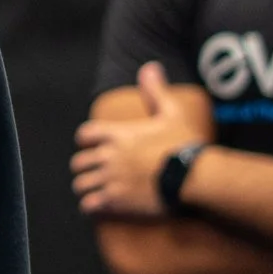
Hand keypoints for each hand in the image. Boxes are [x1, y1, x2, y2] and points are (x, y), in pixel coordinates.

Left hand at [73, 63, 209, 219]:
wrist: (193, 176)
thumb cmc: (183, 144)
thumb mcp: (171, 112)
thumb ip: (156, 91)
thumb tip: (150, 67)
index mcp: (117, 135)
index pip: (84, 134)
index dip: (85, 140)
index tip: (89, 144)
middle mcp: (108, 156)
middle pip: (79, 162)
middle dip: (84, 167)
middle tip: (92, 172)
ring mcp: (110, 179)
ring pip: (81, 184)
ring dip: (85, 187)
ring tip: (91, 191)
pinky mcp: (116, 201)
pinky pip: (89, 205)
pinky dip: (90, 206)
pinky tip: (95, 207)